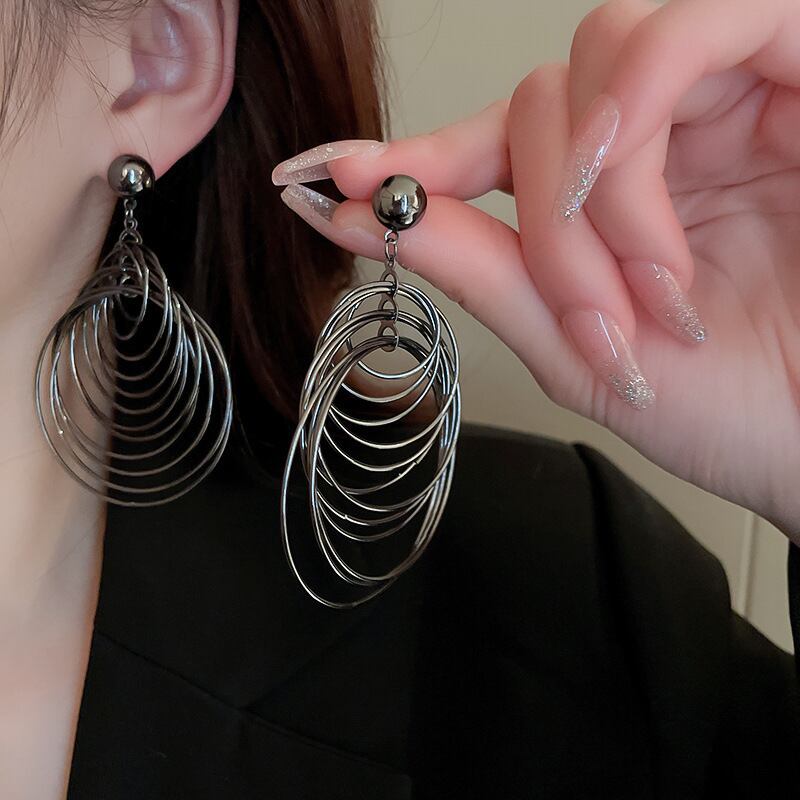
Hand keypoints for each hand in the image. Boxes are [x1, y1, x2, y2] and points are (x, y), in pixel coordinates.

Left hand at [271, 0, 799, 543]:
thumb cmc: (732, 407)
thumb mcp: (580, 351)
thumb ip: (483, 275)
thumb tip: (375, 222)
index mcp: (606, 209)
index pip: (497, 150)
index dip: (418, 162)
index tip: (338, 182)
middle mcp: (658, 145)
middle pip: (537, 110)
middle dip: (539, 220)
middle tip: (586, 315)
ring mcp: (721, 102)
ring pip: (594, 69)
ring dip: (592, 187)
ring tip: (650, 286)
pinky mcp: (791, 68)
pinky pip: (692, 31)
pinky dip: (642, 103)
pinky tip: (639, 182)